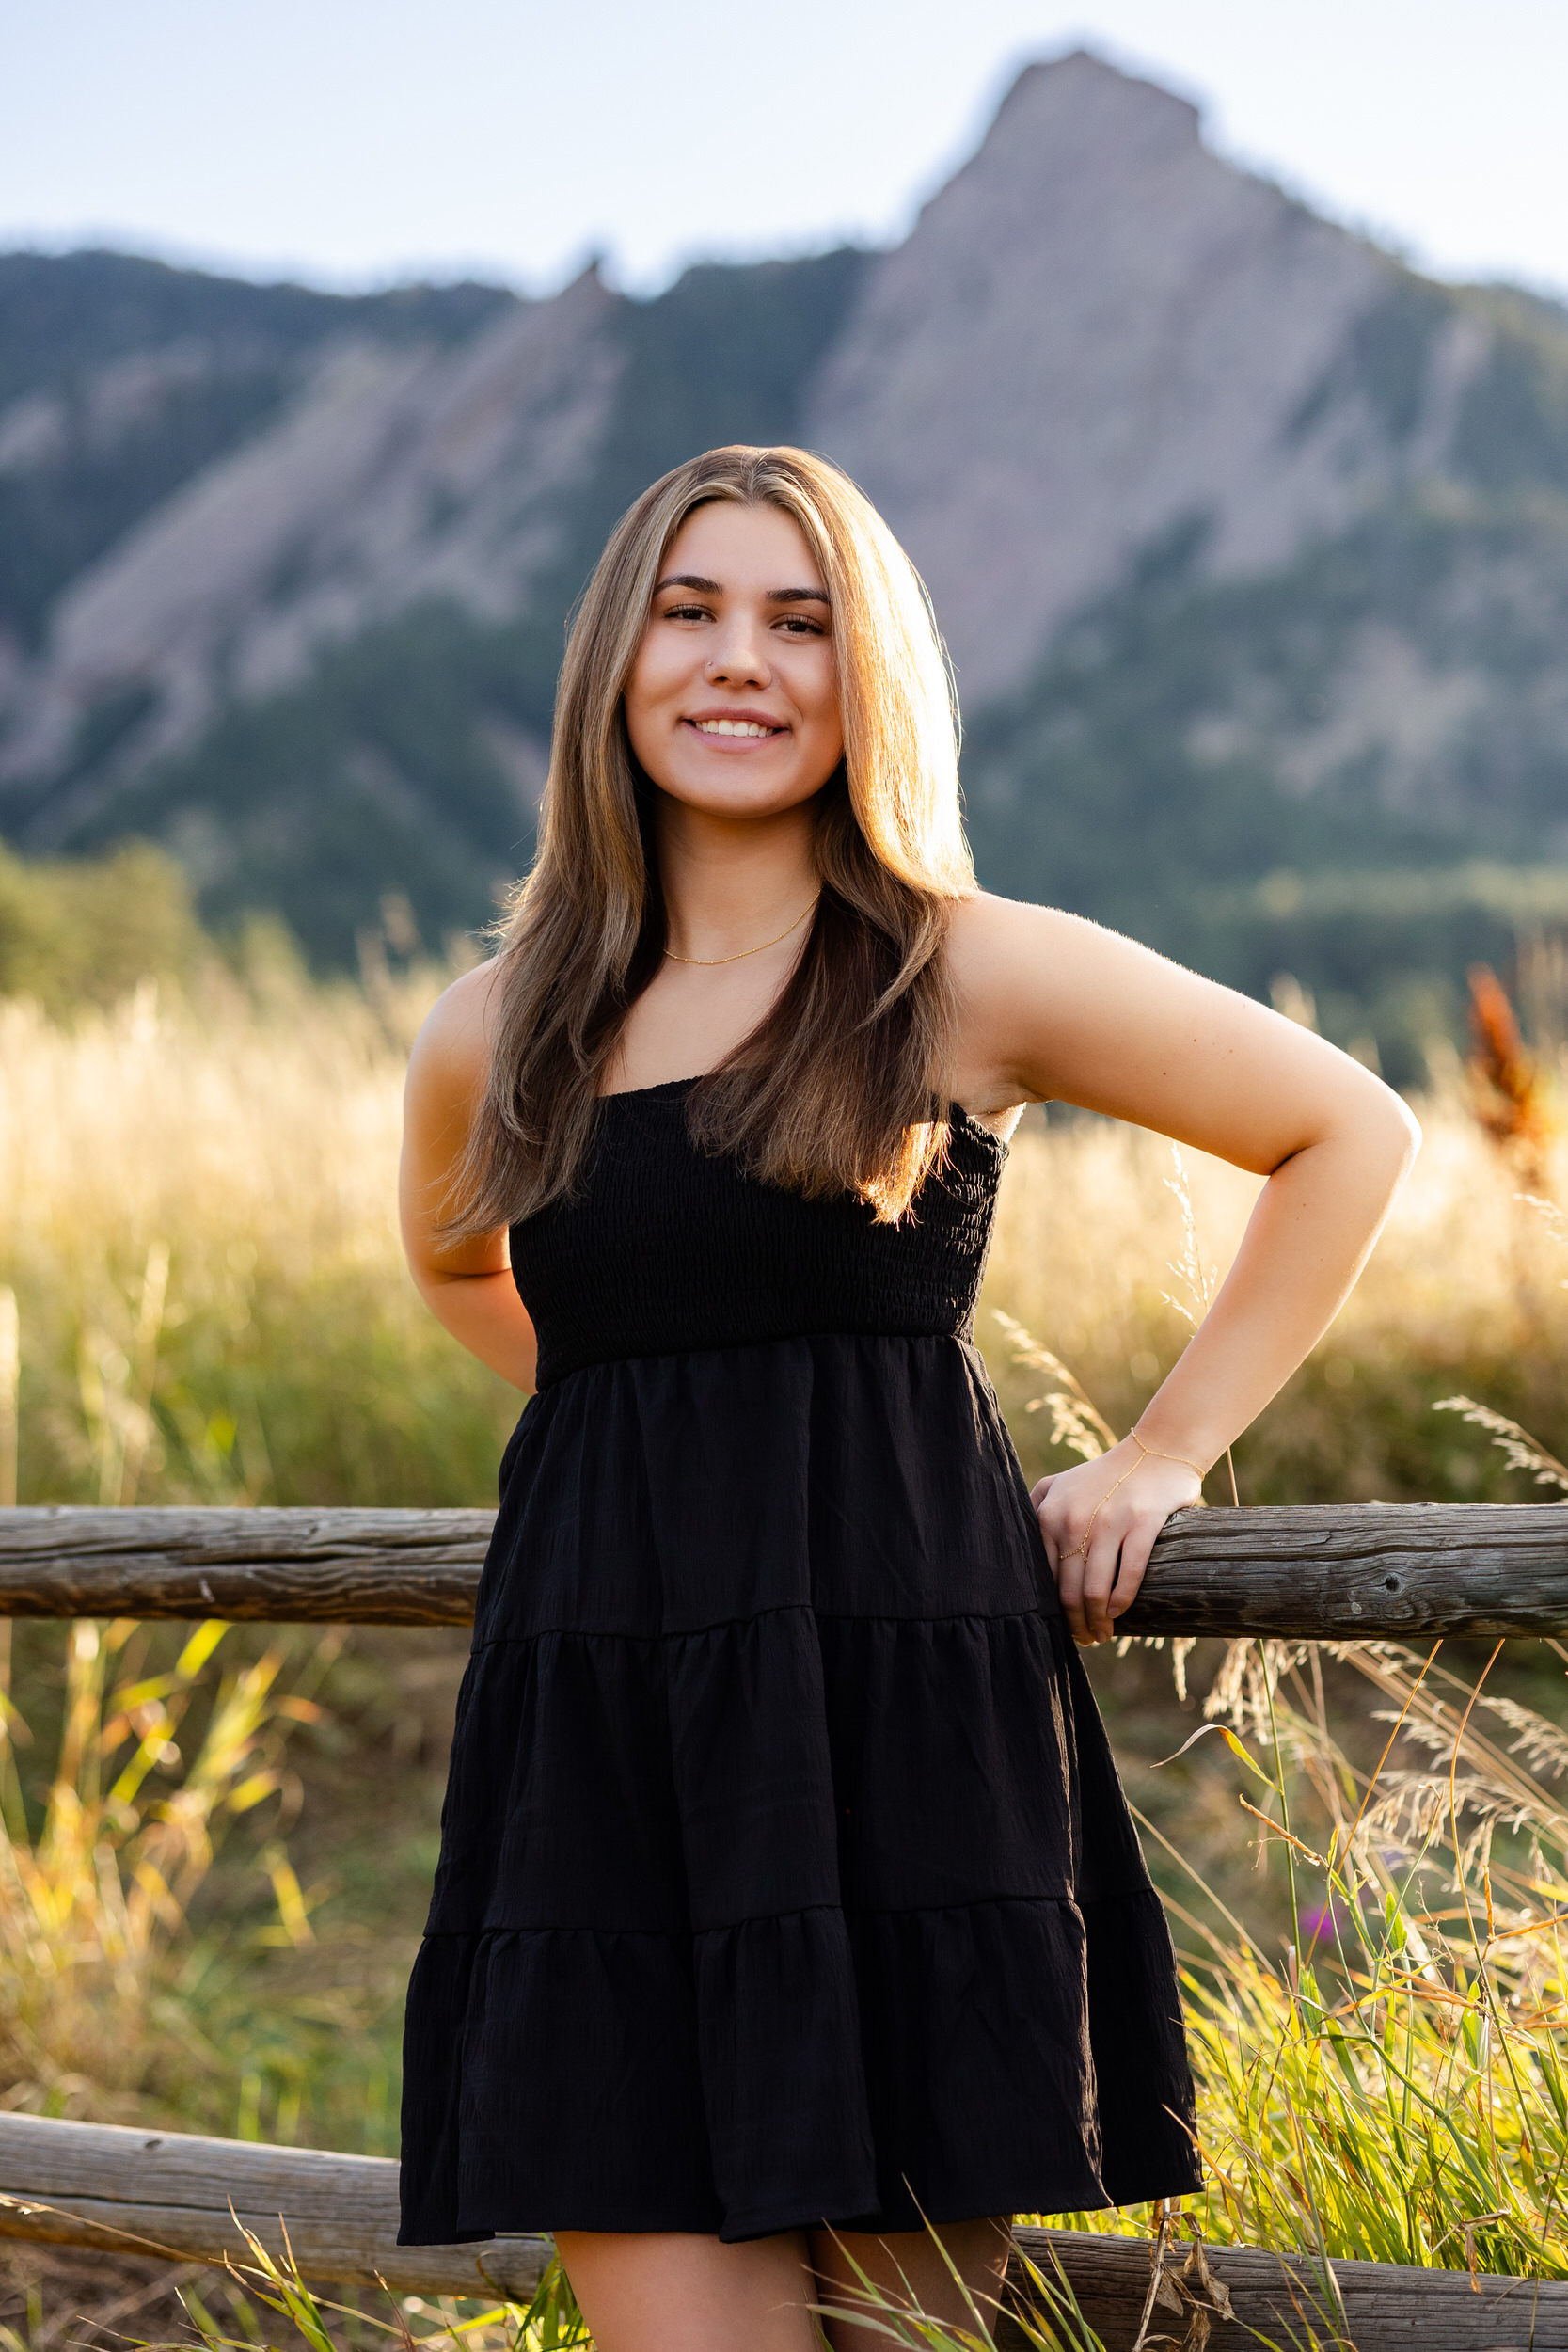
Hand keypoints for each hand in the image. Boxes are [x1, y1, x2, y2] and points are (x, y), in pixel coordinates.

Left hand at [1031, 1439, 1203, 1645]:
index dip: (1051, 1610)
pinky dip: (1121, 1601)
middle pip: (1068, 1591)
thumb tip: (1016, 1548)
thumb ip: (1035, 1508)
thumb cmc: (1105, 1475)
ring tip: (1102, 1634)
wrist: (1155, 1451)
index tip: (1061, 1627)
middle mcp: (1074, 1520)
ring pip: (1095, 1589)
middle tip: (1085, 1639)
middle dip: (1076, 1624)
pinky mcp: (1142, 1524)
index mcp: (1049, 1515)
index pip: (1043, 1577)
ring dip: (1098, 1621)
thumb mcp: (1060, 1484)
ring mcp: (1109, 1522)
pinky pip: (1129, 1574)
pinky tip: (1117, 1612)